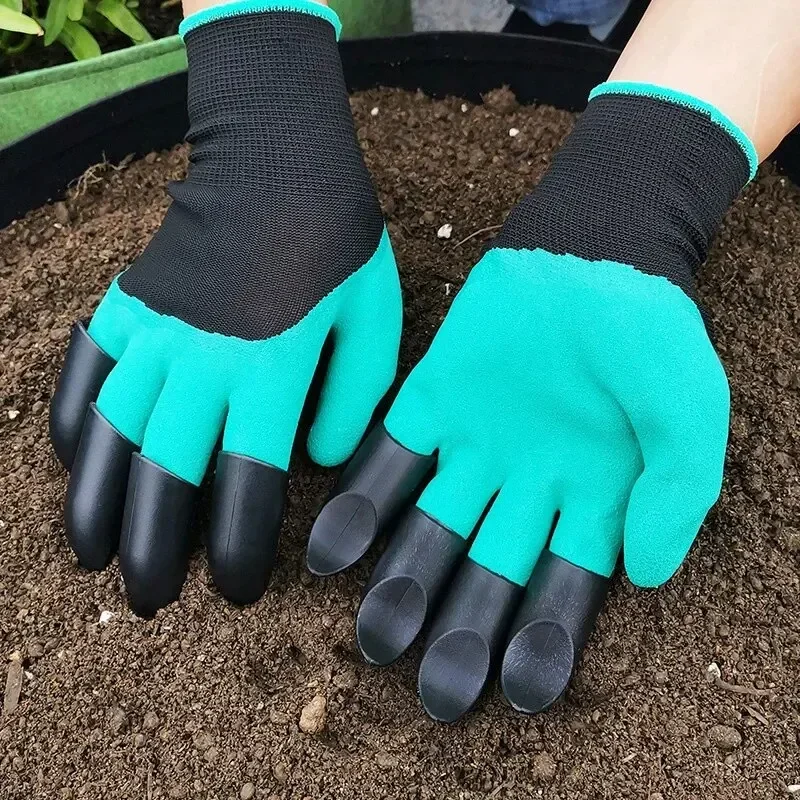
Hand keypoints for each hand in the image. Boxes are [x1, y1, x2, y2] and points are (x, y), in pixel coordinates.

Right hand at [49, 2, 400, 614]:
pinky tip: (75, 463)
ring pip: (112, 434)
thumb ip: (353, 400)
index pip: (248, 482)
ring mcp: (155, 332)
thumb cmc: (337, 242)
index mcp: (271, 370)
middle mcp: (202, 360)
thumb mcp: (373, 320)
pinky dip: (75, 423)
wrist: (277, 159)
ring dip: (98, 501)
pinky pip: (87, 374)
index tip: (236, 589)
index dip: (238, 546)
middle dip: (156, 546)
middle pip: (166, 473)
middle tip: (153, 597)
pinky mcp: (126, 306)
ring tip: (93, 557)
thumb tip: (312, 461)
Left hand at [307, 82, 756, 720]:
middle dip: (461, 629)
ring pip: (432, 526)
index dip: (541, 642)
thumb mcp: (690, 412)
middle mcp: (526, 484)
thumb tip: (648, 576)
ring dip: (403, 578)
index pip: (563, 589)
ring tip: (374, 634)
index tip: (513, 695)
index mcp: (592, 499)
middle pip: (487, 572)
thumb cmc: (653, 331)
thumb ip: (675, 492)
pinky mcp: (431, 401)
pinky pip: (390, 458)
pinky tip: (332, 549)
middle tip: (433, 691)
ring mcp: (475, 445)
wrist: (593, 247)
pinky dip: (363, 501)